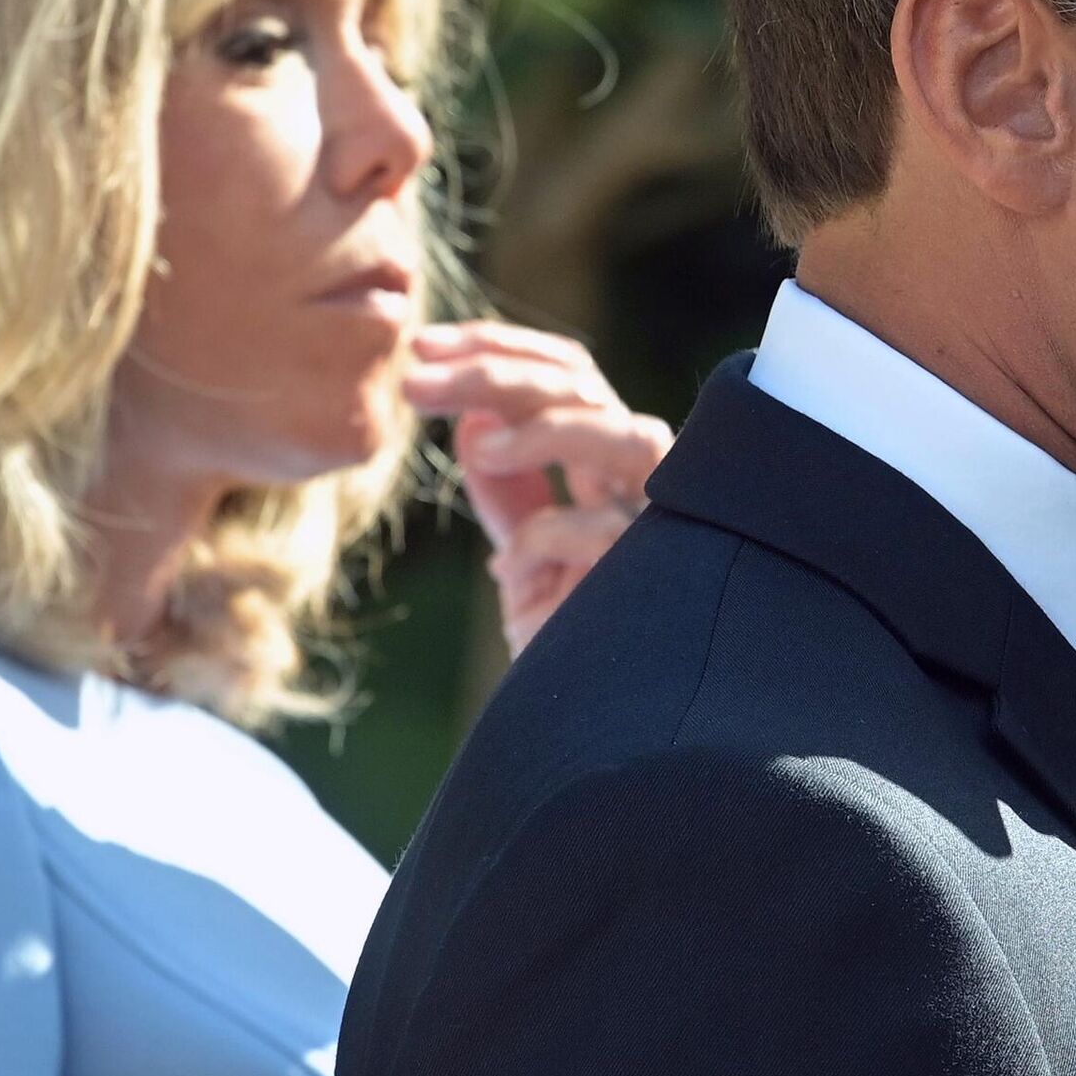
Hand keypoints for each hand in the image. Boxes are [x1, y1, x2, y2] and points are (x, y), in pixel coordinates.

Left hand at [400, 321, 673, 657]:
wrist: (595, 728)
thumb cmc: (569, 638)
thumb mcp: (522, 552)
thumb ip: (507, 488)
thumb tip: (474, 424)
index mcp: (608, 463)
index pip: (566, 374)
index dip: (497, 347)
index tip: (421, 349)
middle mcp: (643, 481)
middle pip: (581, 388)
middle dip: (493, 370)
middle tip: (412, 377)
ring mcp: (660, 524)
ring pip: (623, 434)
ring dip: (544, 426)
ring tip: (476, 440)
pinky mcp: (662, 576)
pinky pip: (604, 530)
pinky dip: (547, 536)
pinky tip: (508, 569)